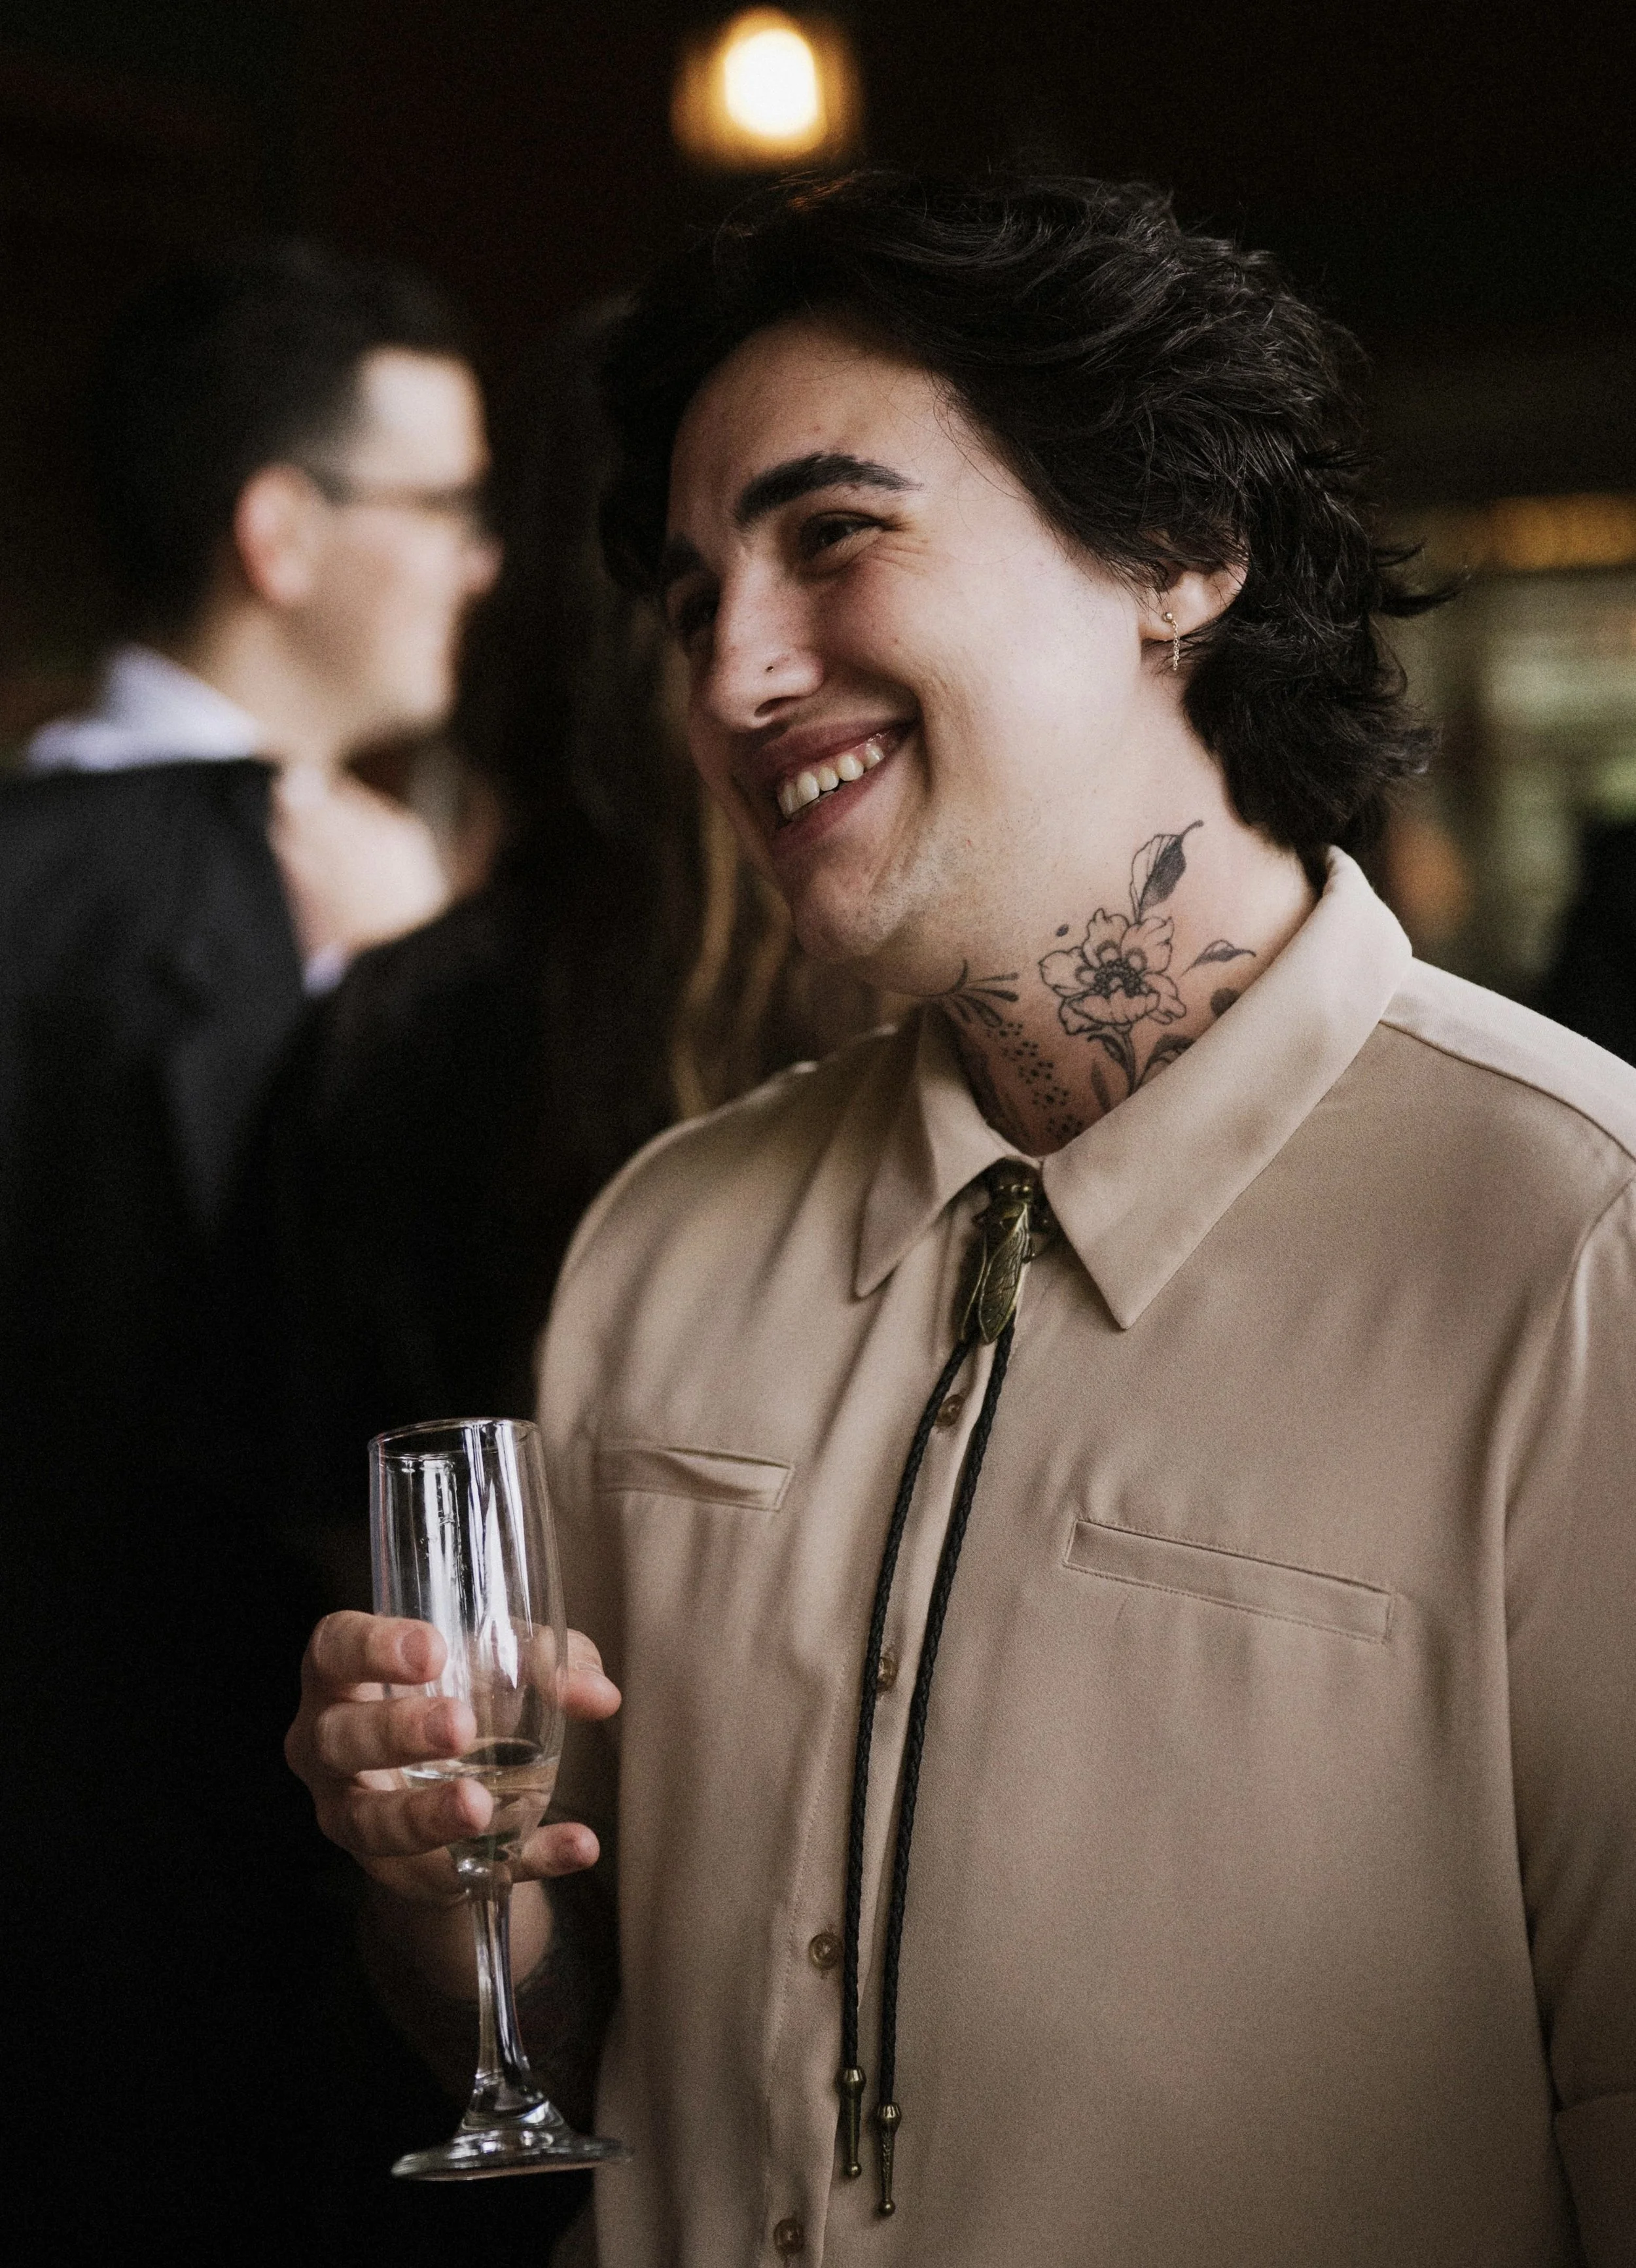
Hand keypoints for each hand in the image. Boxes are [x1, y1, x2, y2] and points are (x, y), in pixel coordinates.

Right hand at [286, 1611, 620, 1907]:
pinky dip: (521, 1861)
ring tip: (480, 1808)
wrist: (443, 1790)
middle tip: (459, 1725)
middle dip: (398, 1731)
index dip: (372, 1646)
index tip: (433, 1650)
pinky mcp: (397, 1873)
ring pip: (371, 1822)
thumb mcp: (495, 1664)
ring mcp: (352, 1815)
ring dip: (426, 1816)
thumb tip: (598, 1693)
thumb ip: (546, 1661)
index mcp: (342, 1677)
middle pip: (340, 1738)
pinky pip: (449, 1876)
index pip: (334, 1649)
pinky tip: (573, 1846)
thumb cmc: (455, 1695)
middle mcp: (328, 1747)